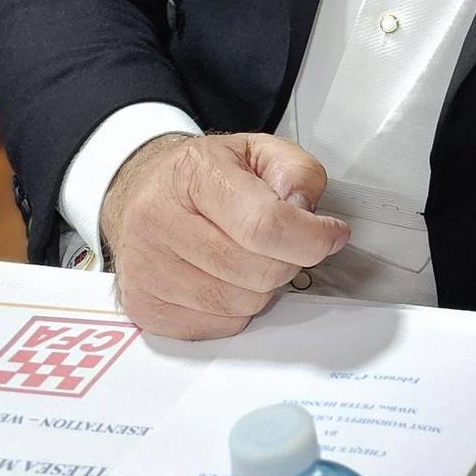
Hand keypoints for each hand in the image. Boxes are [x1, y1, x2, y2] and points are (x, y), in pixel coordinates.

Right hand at [100, 132, 350, 338]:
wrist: (142, 192)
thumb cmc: (204, 176)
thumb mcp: (259, 150)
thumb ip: (297, 172)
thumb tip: (306, 212)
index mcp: (194, 175)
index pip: (265, 224)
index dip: (312, 238)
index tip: (332, 235)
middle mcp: (159, 222)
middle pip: (258, 271)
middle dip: (290, 261)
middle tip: (287, 243)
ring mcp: (146, 269)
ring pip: (241, 304)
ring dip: (263, 286)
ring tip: (250, 257)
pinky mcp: (144, 307)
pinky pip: (219, 326)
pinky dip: (237, 308)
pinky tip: (225, 278)